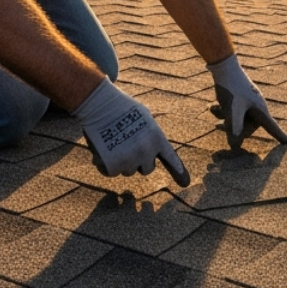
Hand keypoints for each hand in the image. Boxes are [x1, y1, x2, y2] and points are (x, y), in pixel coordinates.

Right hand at [71, 78, 189, 185]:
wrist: (101, 104)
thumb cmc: (122, 107)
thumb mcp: (145, 117)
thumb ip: (151, 136)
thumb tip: (152, 152)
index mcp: (157, 138)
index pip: (170, 157)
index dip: (178, 170)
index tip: (185, 183)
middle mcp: (146, 151)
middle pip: (147, 169)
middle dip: (139, 161)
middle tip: (128, 144)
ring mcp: (130, 159)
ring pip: (129, 171)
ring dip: (122, 162)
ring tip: (114, 142)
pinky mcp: (114, 165)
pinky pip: (112, 172)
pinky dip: (106, 165)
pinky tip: (103, 149)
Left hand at [208, 54, 286, 149]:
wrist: (224, 66)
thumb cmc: (231, 88)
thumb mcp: (232, 111)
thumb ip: (234, 129)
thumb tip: (235, 145)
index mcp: (260, 110)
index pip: (271, 126)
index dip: (280, 135)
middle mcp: (256, 107)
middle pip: (246, 127)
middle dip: (232, 127)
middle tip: (218, 125)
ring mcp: (247, 102)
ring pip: (237, 119)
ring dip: (224, 117)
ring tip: (215, 108)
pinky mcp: (239, 98)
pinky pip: (232, 111)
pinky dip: (223, 110)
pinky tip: (213, 105)